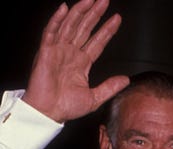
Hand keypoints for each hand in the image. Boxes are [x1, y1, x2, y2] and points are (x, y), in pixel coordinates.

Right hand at [22, 0, 129, 122]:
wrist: (48, 113)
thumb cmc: (65, 107)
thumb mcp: (94, 98)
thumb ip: (110, 87)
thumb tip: (126, 80)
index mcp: (81, 63)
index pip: (97, 42)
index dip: (107, 30)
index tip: (117, 19)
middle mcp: (70, 54)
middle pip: (84, 28)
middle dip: (95, 14)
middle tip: (105, 1)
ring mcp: (58, 51)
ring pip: (70, 26)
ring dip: (79, 12)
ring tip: (90, 0)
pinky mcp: (46, 52)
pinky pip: (51, 32)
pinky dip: (57, 20)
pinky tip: (64, 8)